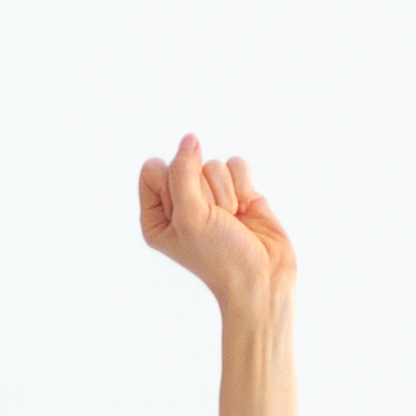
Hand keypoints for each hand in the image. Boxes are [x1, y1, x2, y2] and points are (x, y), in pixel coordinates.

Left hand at [133, 136, 292, 319]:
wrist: (262, 277)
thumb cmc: (220, 257)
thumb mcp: (190, 216)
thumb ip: (183, 172)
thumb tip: (190, 138)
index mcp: (156, 215)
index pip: (154, 169)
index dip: (174, 184)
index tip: (188, 214)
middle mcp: (180, 203)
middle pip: (185, 163)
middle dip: (205, 192)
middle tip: (215, 222)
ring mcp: (210, 196)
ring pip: (213, 164)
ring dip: (226, 193)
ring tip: (231, 220)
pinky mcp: (237, 190)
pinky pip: (236, 164)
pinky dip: (244, 186)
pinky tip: (245, 210)